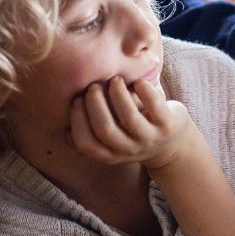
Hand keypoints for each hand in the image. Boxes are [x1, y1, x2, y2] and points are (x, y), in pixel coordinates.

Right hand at [68, 76, 195, 170]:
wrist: (174, 145)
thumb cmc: (132, 133)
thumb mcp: (112, 139)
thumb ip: (90, 129)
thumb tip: (60, 114)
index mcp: (111, 155)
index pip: (87, 144)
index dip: (77, 121)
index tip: (77, 100)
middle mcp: (129, 150)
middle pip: (106, 130)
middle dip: (95, 104)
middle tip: (95, 87)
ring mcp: (150, 138)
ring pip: (129, 118)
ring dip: (117, 94)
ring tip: (114, 80)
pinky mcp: (168, 124)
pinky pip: (154, 105)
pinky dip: (142, 89)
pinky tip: (137, 82)